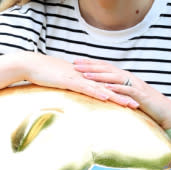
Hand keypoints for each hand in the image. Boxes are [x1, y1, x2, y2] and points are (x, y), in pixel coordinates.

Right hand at [15, 52, 134, 107]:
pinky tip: (107, 98)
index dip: (120, 93)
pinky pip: (86, 87)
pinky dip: (97, 92)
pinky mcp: (69, 81)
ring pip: (101, 88)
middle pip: (109, 87)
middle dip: (125, 96)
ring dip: (117, 96)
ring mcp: (78, 77)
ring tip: (130, 104)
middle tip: (140, 104)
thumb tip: (77, 95)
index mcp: (85, 76)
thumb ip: (72, 87)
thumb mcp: (62, 82)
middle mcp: (85, 76)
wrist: (30, 64)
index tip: (133, 100)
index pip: (106, 86)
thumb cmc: (44, 74)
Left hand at [74, 58, 170, 129]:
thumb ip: (116, 90)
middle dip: (90, 66)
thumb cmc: (146, 104)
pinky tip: (107, 87)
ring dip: (100, 75)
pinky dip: (117, 87)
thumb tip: (102, 90)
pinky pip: (127, 89)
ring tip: (86, 75)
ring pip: (114, 77)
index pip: (104, 67)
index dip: (90, 63)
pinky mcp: (140, 94)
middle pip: (107, 69)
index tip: (76, 61)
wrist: (164, 110)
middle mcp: (128, 77)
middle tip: (75, 64)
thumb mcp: (127, 95)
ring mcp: (134, 85)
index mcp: (124, 77)